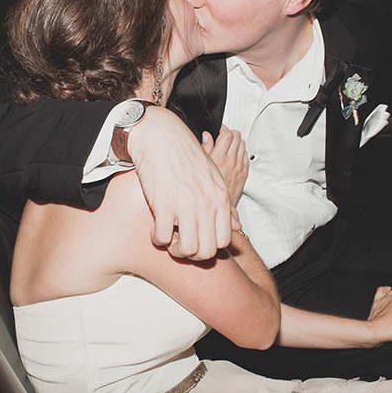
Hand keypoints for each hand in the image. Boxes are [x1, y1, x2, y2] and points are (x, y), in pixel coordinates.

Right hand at [128, 106, 234, 259]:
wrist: (163, 138)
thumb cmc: (186, 156)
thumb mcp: (213, 178)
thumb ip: (224, 205)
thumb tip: (236, 226)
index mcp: (221, 198)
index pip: (224, 241)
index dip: (209, 247)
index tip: (198, 240)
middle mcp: (207, 205)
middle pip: (207, 251)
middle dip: (193, 255)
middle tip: (181, 243)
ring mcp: (187, 206)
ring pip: (187, 250)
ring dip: (175, 250)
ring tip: (169, 238)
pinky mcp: (164, 205)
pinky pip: (162, 238)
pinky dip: (157, 239)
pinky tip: (156, 228)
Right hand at [201, 125, 247, 206]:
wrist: (218, 208)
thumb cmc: (206, 191)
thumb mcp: (199, 168)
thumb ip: (204, 149)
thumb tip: (206, 136)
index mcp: (219, 158)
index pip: (228, 134)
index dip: (222, 129)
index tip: (218, 130)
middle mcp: (231, 161)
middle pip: (237, 136)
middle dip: (230, 134)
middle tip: (222, 137)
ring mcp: (239, 167)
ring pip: (243, 144)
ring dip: (236, 142)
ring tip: (227, 146)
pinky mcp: (244, 173)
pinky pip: (246, 155)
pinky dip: (240, 152)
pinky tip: (233, 156)